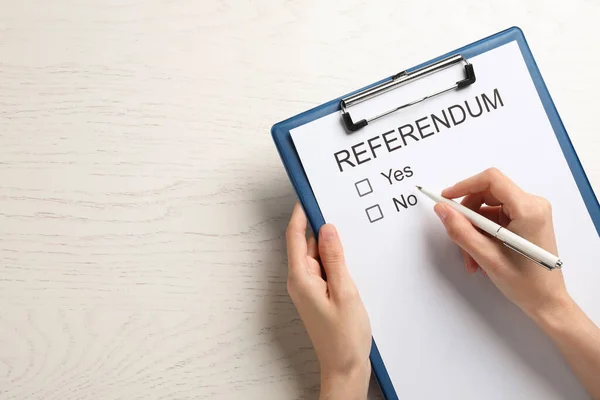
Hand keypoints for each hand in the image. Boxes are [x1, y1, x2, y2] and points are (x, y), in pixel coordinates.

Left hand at [286, 203, 370, 399]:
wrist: (345, 367)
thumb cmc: (344, 337)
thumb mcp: (345, 291)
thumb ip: (335, 258)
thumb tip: (327, 229)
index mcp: (301, 278)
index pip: (295, 236)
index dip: (300, 214)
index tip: (308, 195)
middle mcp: (300, 280)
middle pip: (306, 243)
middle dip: (320, 226)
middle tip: (338, 209)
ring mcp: (309, 288)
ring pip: (316, 255)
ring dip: (329, 245)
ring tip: (349, 235)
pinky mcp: (319, 293)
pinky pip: (323, 268)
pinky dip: (334, 259)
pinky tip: (348, 258)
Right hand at [433, 168, 570, 320]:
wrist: (547, 301)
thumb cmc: (525, 283)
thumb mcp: (486, 256)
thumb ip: (461, 230)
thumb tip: (442, 209)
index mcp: (528, 209)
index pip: (491, 180)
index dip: (464, 185)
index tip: (447, 199)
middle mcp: (533, 205)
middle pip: (487, 194)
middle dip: (468, 215)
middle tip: (458, 236)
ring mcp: (530, 213)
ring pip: (488, 208)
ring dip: (474, 229)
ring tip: (471, 256)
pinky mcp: (526, 221)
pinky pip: (495, 218)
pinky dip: (483, 233)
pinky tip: (480, 253)